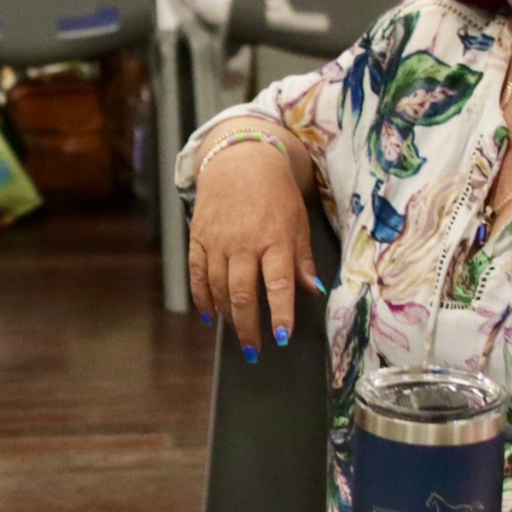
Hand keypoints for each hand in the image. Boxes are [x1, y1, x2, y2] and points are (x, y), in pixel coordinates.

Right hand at [187, 137, 317, 354]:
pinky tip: (210, 316)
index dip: (280, 313)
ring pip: (218, 288)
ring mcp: (218, 241)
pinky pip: (197, 274)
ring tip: (237, 332)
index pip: (278, 283)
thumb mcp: (298, 222)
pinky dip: (202, 298)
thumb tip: (314, 291)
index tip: (282, 337)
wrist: (240, 161)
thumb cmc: (275, 194)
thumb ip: (303, 260)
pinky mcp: (198, 238)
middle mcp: (244, 243)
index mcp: (275, 238)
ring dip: (228, 315)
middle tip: (254, 350)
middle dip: (248, 326)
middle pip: (243, 293)